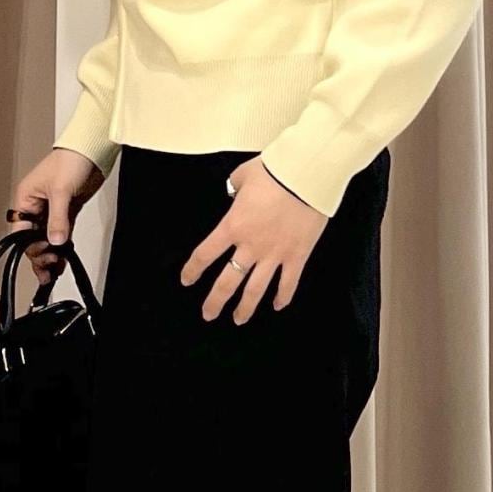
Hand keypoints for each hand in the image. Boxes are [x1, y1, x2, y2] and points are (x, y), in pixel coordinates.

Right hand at [5, 145, 103, 286]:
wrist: (91, 150)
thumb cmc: (70, 159)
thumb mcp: (60, 191)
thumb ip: (58, 219)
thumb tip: (55, 242)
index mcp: (26, 199)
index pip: (22, 230)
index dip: (30, 246)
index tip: (43, 256)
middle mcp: (36, 206)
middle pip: (33, 238)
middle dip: (41, 254)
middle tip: (51, 265)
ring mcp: (53, 209)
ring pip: (47, 238)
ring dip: (52, 254)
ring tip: (56, 269)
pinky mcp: (68, 211)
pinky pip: (62, 233)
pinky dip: (63, 247)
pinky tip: (64, 259)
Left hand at [181, 158, 325, 321]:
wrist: (306, 176)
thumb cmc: (275, 172)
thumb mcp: (243, 175)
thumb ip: (233, 186)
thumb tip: (233, 191)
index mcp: (232, 226)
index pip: (204, 254)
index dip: (193, 270)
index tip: (187, 280)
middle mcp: (250, 246)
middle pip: (228, 282)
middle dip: (215, 301)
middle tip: (208, 314)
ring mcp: (274, 255)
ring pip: (256, 290)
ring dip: (245, 308)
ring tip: (239, 319)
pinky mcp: (297, 256)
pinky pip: (289, 283)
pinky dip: (283, 297)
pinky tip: (277, 306)